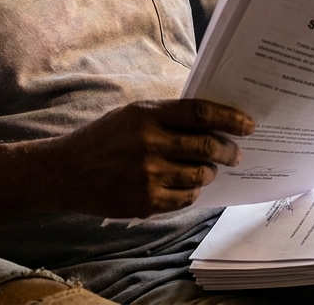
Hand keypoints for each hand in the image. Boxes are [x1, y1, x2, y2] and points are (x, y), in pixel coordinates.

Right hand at [45, 99, 254, 218]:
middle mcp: (149, 143)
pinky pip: (185, 199)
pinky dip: (192, 193)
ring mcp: (148, 175)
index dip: (230, 118)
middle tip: (235, 153)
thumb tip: (210, 122)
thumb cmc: (102, 139)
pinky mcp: (146, 201)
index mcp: (147, 115)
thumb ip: (166, 117)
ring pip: (200, 176)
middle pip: (207, 147)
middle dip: (229, 151)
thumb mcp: (131, 115)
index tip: (248, 125)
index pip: (200, 113)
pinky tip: (186, 186)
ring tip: (207, 170)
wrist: (65, 172)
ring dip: (209, 173)